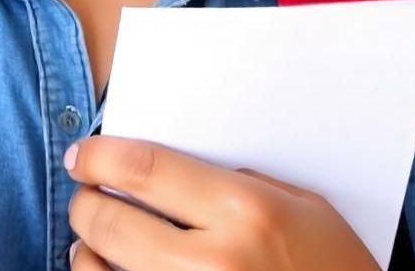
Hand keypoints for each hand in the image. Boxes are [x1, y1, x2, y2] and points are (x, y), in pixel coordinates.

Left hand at [66, 137, 379, 270]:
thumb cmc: (334, 267)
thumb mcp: (302, 207)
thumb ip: (238, 179)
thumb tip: (168, 164)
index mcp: (245, 212)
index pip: (144, 168)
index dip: (99, 156)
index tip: (80, 154)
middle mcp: (213, 262)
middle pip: (112, 221)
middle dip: (85, 202)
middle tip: (84, 191)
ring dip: (85, 249)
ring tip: (90, 237)